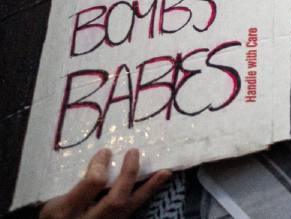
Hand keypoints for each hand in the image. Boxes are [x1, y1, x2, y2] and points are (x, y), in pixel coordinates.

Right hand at [39, 148, 170, 218]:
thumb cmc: (53, 217)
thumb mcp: (51, 202)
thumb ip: (74, 183)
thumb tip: (104, 156)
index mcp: (66, 210)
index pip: (91, 185)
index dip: (100, 166)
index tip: (106, 151)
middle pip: (116, 200)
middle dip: (128, 175)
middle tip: (134, 151)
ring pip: (129, 208)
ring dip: (149, 188)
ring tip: (165, 172)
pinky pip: (132, 212)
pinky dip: (145, 196)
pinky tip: (159, 182)